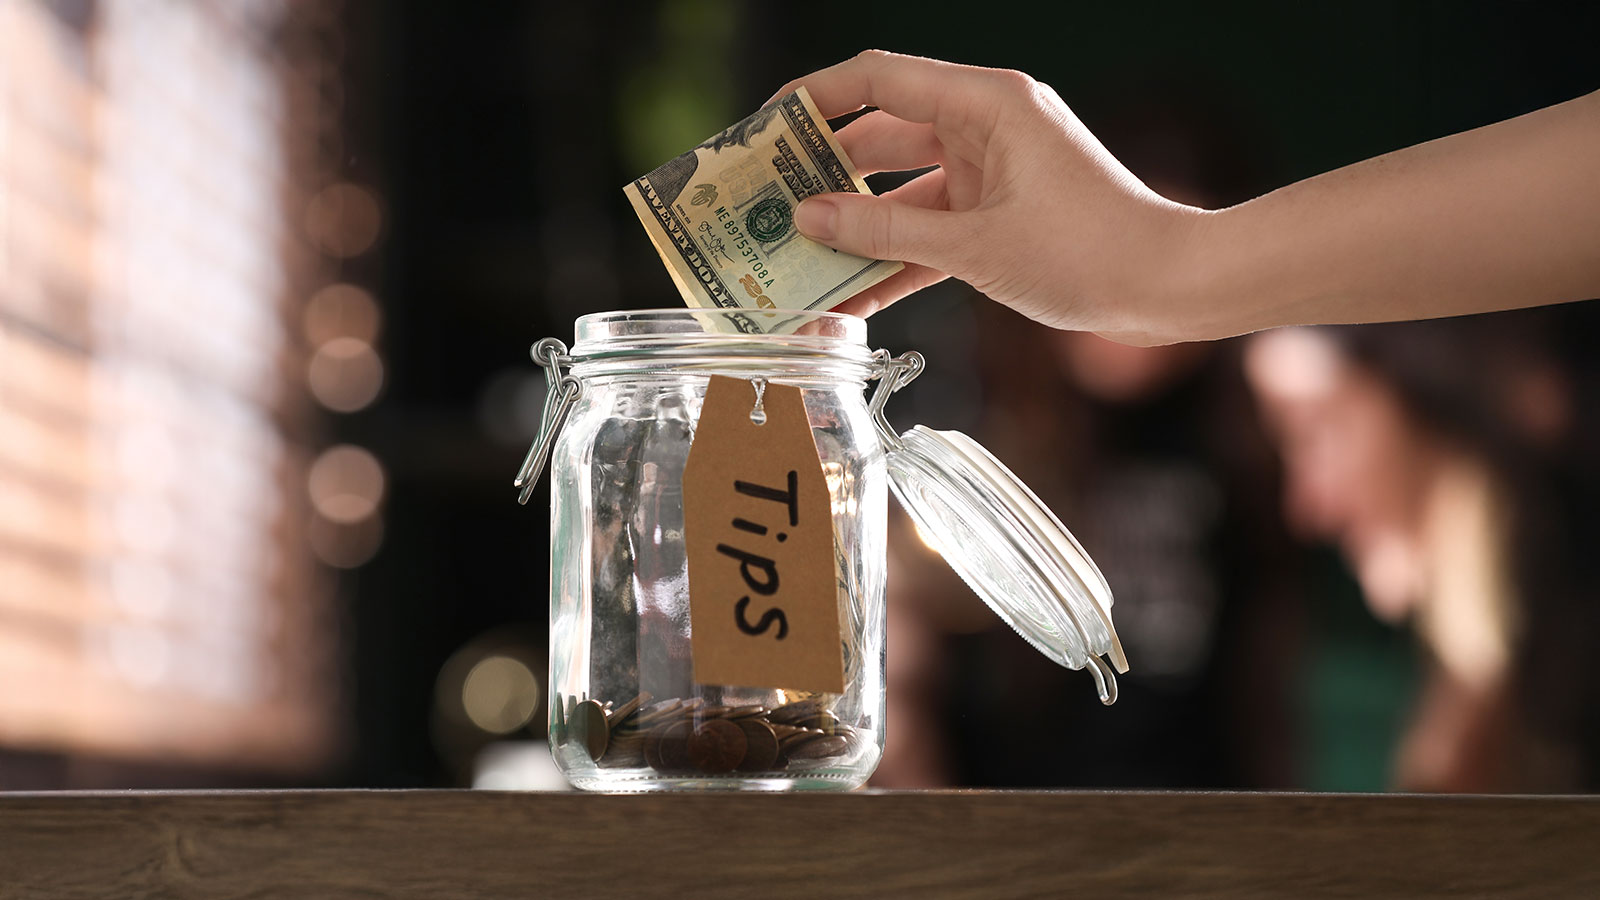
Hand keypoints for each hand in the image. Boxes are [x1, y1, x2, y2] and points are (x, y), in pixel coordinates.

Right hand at [770, 51, 1205, 344]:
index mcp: (985, 103)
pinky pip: (929, 229)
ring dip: (854, 227)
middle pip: (880, 135)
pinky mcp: (997, 214)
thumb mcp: (975, 246)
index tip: (762, 128)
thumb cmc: (1091, 250)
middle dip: (822, 172)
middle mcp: (985, 126)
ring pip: (900, 192)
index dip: (813, 98)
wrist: (1170, 287)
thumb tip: (809, 217)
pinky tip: (846, 297)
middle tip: (763, 203)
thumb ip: (885, 232)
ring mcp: (991, 171)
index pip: (877, 79)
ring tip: (792, 259)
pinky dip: (893, 258)